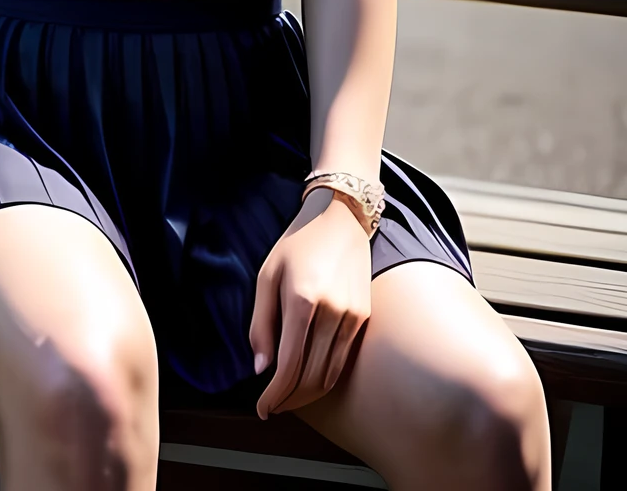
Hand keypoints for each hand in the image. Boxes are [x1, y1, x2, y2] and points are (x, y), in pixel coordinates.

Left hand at [249, 189, 371, 416]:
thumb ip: (262, 323)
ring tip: (288, 397)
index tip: (262, 409)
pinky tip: (310, 378)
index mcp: (302, 299)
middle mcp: (332, 311)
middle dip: (290, 399)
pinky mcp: (365, 317)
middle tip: (272, 406)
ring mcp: (353, 316)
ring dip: (308, 393)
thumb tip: (261, 369)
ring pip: (331, 374)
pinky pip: (343, 359)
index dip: (275, 394)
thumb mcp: (267, 275)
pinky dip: (326, 376)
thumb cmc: (296, 244)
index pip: (290, 364)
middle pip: (312, 376)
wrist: (339, 217)